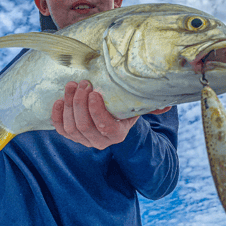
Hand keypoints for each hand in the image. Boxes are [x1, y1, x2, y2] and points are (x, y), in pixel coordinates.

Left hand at [51, 80, 171, 149]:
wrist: (113, 121)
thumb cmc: (125, 110)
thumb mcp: (138, 107)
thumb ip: (152, 106)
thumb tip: (168, 105)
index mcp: (117, 134)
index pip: (104, 126)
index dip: (96, 110)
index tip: (94, 91)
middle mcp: (100, 141)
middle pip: (84, 125)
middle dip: (80, 103)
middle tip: (82, 83)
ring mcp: (84, 140)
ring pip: (71, 127)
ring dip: (68, 104)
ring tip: (72, 85)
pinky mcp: (72, 136)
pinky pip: (60, 130)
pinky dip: (57, 115)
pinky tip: (59, 100)